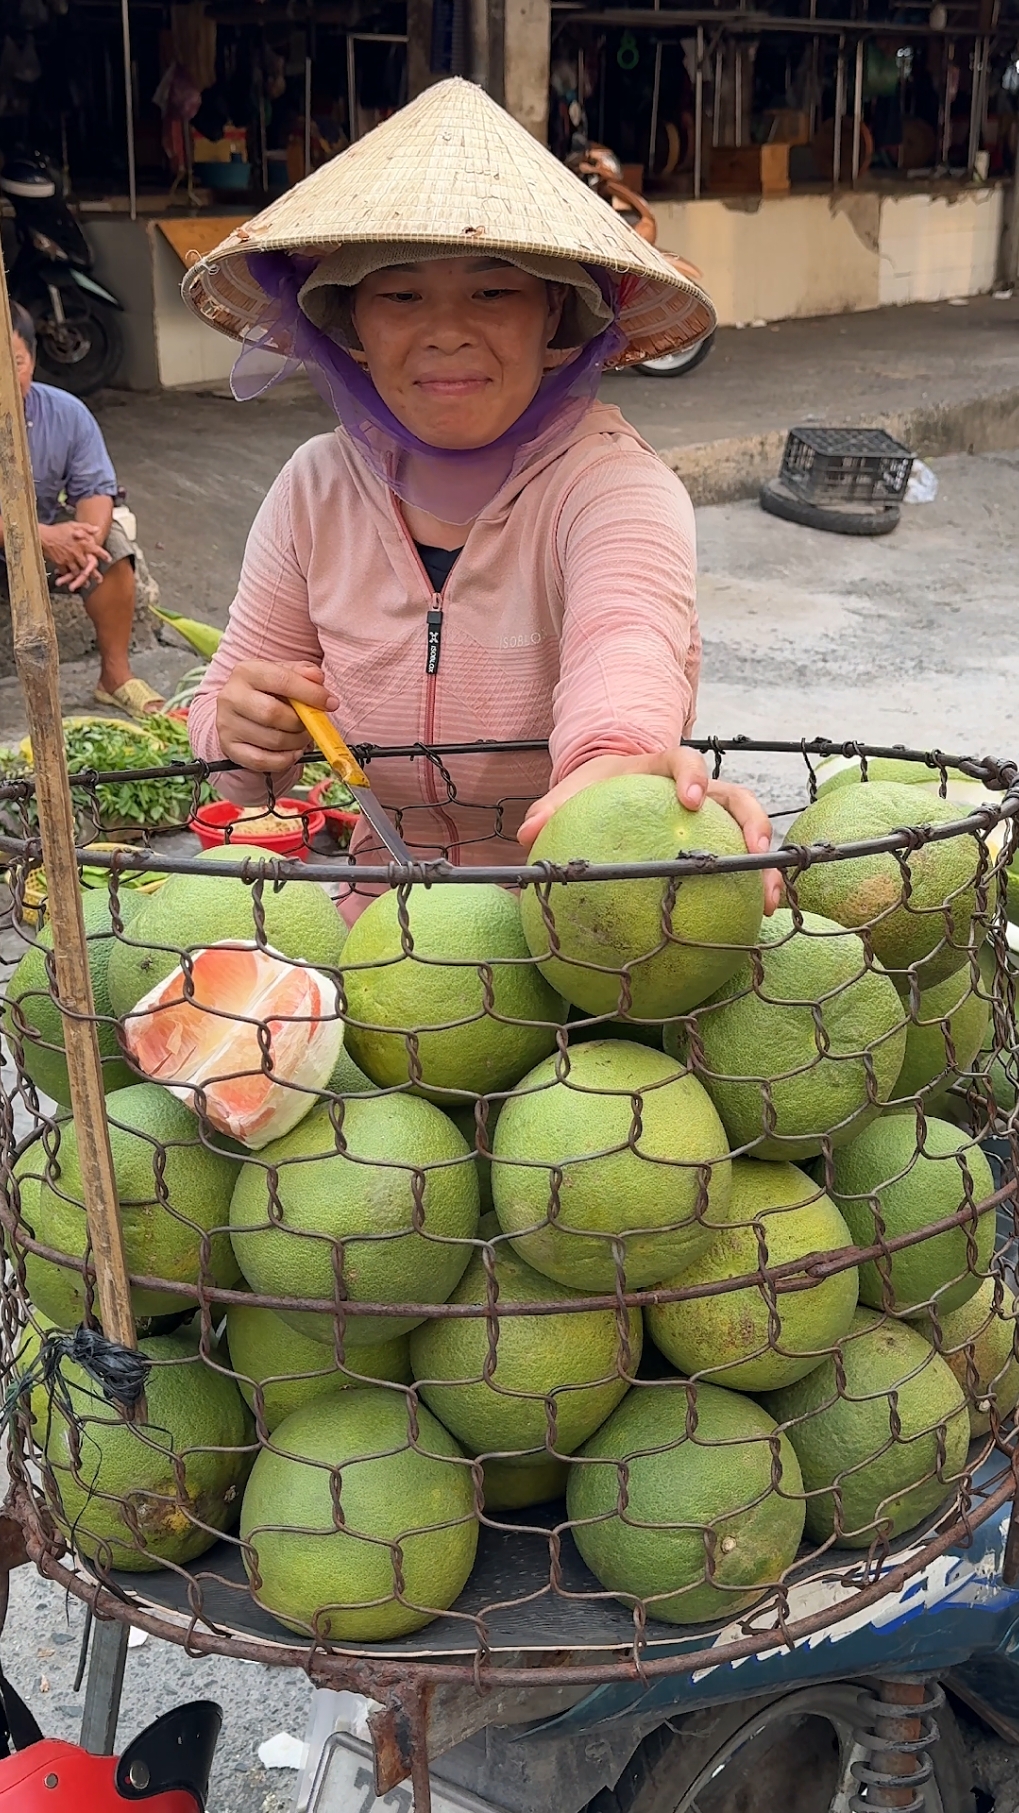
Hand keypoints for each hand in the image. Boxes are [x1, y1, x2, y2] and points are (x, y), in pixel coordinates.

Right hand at [39, 521, 107, 587]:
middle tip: (99, 579)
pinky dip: (68, 576)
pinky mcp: (60, 563)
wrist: (43, 535)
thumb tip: (97, 529)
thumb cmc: (58, 529)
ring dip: (82, 578)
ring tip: (86, 584)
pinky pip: (66, 572)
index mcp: (82, 543)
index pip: (96, 550)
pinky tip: (70, 580)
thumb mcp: (73, 525)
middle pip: (88, 565)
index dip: (103, 554)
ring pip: (78, 571)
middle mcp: (77, 553)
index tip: (108, 559)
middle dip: (94, 573)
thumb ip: (86, 528)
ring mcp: (68, 559)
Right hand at [215, 660, 338, 774]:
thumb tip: (317, 678)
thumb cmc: (268, 691)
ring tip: (301, 736)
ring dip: (297, 742)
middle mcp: (231, 697)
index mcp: (246, 671)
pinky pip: (262, 761)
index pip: (282, 680)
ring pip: (272, 741)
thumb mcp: (285, 674)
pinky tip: (292, 751)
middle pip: (273, 714)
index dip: (310, 693)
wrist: (240, 711)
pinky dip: (285, 760)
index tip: (330, 703)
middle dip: (301, 723)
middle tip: (312, 725)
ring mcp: (227, 724)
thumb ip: (303, 672)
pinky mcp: (229, 748)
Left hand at [518, 748, 782, 913]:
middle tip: (754, 850)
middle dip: (752, 822)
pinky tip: (754, 923)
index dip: (693, 777)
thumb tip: (525, 834)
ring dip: (765, 864)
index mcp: (663, 768)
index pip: (685, 761)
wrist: (612, 790)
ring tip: (768, 898)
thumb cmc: (593, 791)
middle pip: (737, 797)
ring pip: (751, 833)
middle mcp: (700, 790)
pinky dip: (751, 889)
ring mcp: (714, 817)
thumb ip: (550, 810)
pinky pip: (741, 865)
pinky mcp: (720, 842)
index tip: (690, 801)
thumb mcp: (572, 793)